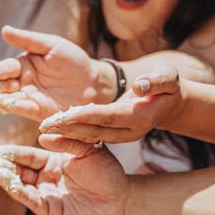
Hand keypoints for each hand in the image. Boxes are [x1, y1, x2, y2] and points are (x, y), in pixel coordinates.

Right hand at [0, 26, 113, 121]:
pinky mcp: (37, 111)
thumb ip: (28, 41)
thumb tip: (4, 30)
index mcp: (23, 65)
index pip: (4, 68)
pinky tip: (7, 106)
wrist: (94, 82)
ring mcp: (29, 98)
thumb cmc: (73, 61)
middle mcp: (22, 82)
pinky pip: (22, 110)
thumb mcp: (51, 46)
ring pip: (8, 99)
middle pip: (1, 86)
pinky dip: (13, 108)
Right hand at [0, 142, 128, 214]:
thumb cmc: (107, 173)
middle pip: (20, 171)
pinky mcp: (49, 212)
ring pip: (21, 186)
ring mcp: (46, 195)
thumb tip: (43, 136)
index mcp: (52, 161)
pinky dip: (20, 194)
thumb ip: (68, 142)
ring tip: (0, 172)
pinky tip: (13, 186)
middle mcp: (45, 178)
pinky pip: (31, 201)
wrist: (121, 200)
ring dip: (9, 180)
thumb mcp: (89, 150)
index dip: (15, 154)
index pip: (29, 156)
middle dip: (7, 167)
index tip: (2, 151)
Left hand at [38, 65, 183, 144]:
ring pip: (90, 136)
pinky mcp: (112, 135)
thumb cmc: (169, 85)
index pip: (108, 116)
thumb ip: (156, 81)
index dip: (86, 116)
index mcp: (140, 117)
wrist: (169, 103)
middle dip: (69, 128)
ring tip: (44, 127)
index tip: (65, 113)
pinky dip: (71, 134)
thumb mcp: (169, 77)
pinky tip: (53, 128)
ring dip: (66, 133)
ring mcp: (120, 136)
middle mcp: (128, 131)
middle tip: (45, 124)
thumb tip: (139, 86)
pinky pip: (90, 137)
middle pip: (95, 130)